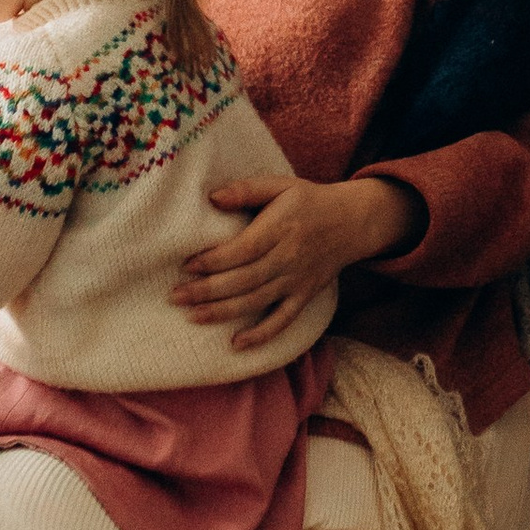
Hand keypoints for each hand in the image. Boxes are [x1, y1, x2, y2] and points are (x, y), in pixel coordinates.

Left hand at [174, 172, 422, 353]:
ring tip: (193, 317)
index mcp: (281, 228)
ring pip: (257, 301)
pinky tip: (236, 344)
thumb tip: (212, 198)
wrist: (353, 222)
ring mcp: (296, 280)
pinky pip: (283, 320)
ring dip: (223, 312)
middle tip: (176, 296)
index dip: (214, 260)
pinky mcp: (304, 296)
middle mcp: (288, 257)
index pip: (243, 250)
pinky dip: (262, 335)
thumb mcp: (281, 185)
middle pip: (244, 279)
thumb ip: (247, 190)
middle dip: (207, 290)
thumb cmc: (310, 201)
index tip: (187, 265)